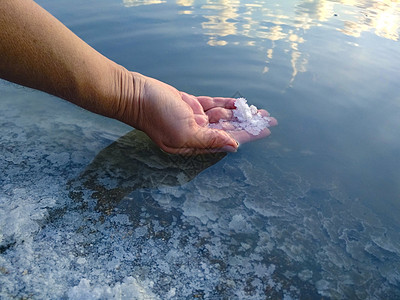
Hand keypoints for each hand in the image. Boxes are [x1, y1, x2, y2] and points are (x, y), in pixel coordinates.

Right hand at [117, 72, 276, 153]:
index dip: (248, 135)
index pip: (228, 140)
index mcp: (196, 144)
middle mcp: (197, 133)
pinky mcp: (191, 105)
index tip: (265, 130)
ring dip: (240, 114)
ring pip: (223, 117)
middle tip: (268, 119)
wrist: (137, 96)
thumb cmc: (157, 116)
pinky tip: (239, 104)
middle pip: (229, 129)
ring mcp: (194, 118)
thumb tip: (234, 147)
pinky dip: (226, 104)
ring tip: (259, 111)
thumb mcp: (185, 132)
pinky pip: (213, 105)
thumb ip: (210, 140)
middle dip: (249, 124)